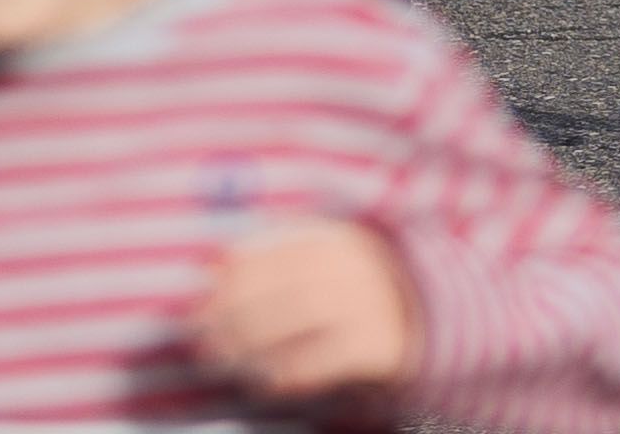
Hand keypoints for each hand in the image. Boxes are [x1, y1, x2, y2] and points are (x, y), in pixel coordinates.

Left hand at [190, 219, 420, 407]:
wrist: (421, 321)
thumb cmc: (352, 295)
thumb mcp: (321, 266)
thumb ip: (274, 264)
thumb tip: (211, 269)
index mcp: (329, 238)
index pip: (267, 253)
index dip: (226, 282)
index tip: (197, 306)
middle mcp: (350, 264)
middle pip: (277, 288)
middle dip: (231, 317)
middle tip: (203, 341)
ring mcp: (367, 301)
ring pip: (297, 320)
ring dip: (252, 345)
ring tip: (228, 362)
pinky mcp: (378, 342)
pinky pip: (326, 358)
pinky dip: (292, 371)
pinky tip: (271, 382)